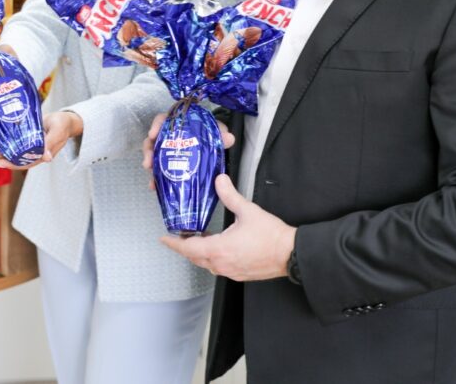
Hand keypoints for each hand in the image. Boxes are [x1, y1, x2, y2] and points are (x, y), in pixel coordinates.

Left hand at [0, 110, 79, 169]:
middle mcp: (31, 152)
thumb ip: (52, 143)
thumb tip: (47, 158)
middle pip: (12, 156)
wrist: (64, 119)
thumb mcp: (59, 132)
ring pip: (9, 149)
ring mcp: (26, 144)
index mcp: (40, 155)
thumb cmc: (63, 125)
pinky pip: (10, 139)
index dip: (10, 164)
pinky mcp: (23, 136)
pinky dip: (0, 138)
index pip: (23, 163)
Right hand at [142, 113, 234, 188]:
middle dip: (148, 150)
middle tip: (148, 162)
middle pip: (153, 139)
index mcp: (179, 125)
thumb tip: (229, 138)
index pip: (164, 120)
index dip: (156, 125)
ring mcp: (167, 151)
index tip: (152, 134)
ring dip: (151, 166)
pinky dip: (155, 178)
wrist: (212, 151)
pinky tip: (154, 186)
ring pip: (153, 155)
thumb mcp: (215, 133)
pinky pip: (158, 170)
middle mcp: (170, 137)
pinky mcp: (168, 165)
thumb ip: (220, 134)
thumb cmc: (211, 137)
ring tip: (151, 176)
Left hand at [160, 174, 295, 281]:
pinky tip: (216, 248)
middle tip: (178, 237)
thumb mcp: (248, 211)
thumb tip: (219, 181)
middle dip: (184, 247)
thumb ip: (230, 195)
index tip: (164, 239)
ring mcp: (230, 272)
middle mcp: (221, 264)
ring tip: (196, 240)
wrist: (291, 254)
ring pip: (206, 264)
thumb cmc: (272, 236)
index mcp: (219, 249)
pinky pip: (218, 268)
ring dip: (198, 253)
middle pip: (194, 257)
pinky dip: (211, 258)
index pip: (188, 248)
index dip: (174, 243)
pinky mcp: (239, 274)